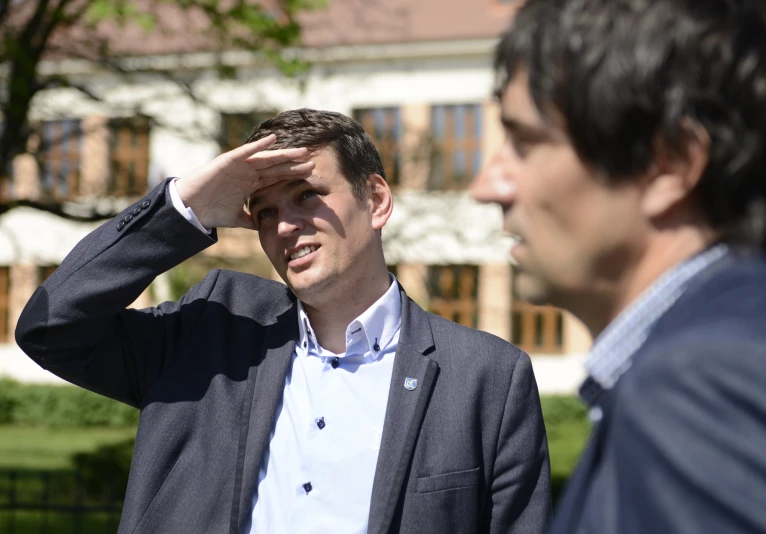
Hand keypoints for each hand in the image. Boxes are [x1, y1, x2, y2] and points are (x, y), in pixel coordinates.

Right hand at [175, 134, 314, 228]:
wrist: (190, 209)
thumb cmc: (210, 211)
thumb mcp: (237, 218)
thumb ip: (251, 220)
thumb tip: (264, 229)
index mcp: (251, 184)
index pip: (276, 178)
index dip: (293, 175)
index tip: (311, 175)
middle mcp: (247, 172)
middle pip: (276, 167)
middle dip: (294, 164)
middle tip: (312, 161)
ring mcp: (239, 165)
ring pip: (266, 158)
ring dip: (283, 154)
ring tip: (301, 151)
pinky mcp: (228, 161)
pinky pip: (246, 151)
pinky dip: (259, 145)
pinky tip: (273, 139)